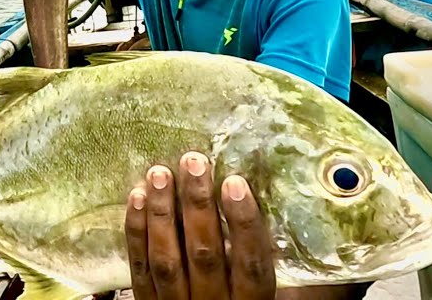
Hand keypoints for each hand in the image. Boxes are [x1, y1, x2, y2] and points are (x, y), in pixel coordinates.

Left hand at [125, 152, 275, 299]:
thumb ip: (271, 264)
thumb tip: (295, 216)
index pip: (251, 265)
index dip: (244, 223)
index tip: (236, 182)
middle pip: (205, 254)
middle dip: (198, 205)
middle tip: (193, 162)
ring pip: (168, 260)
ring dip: (162, 213)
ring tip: (159, 173)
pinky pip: (139, 270)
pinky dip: (136, 233)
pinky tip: (136, 200)